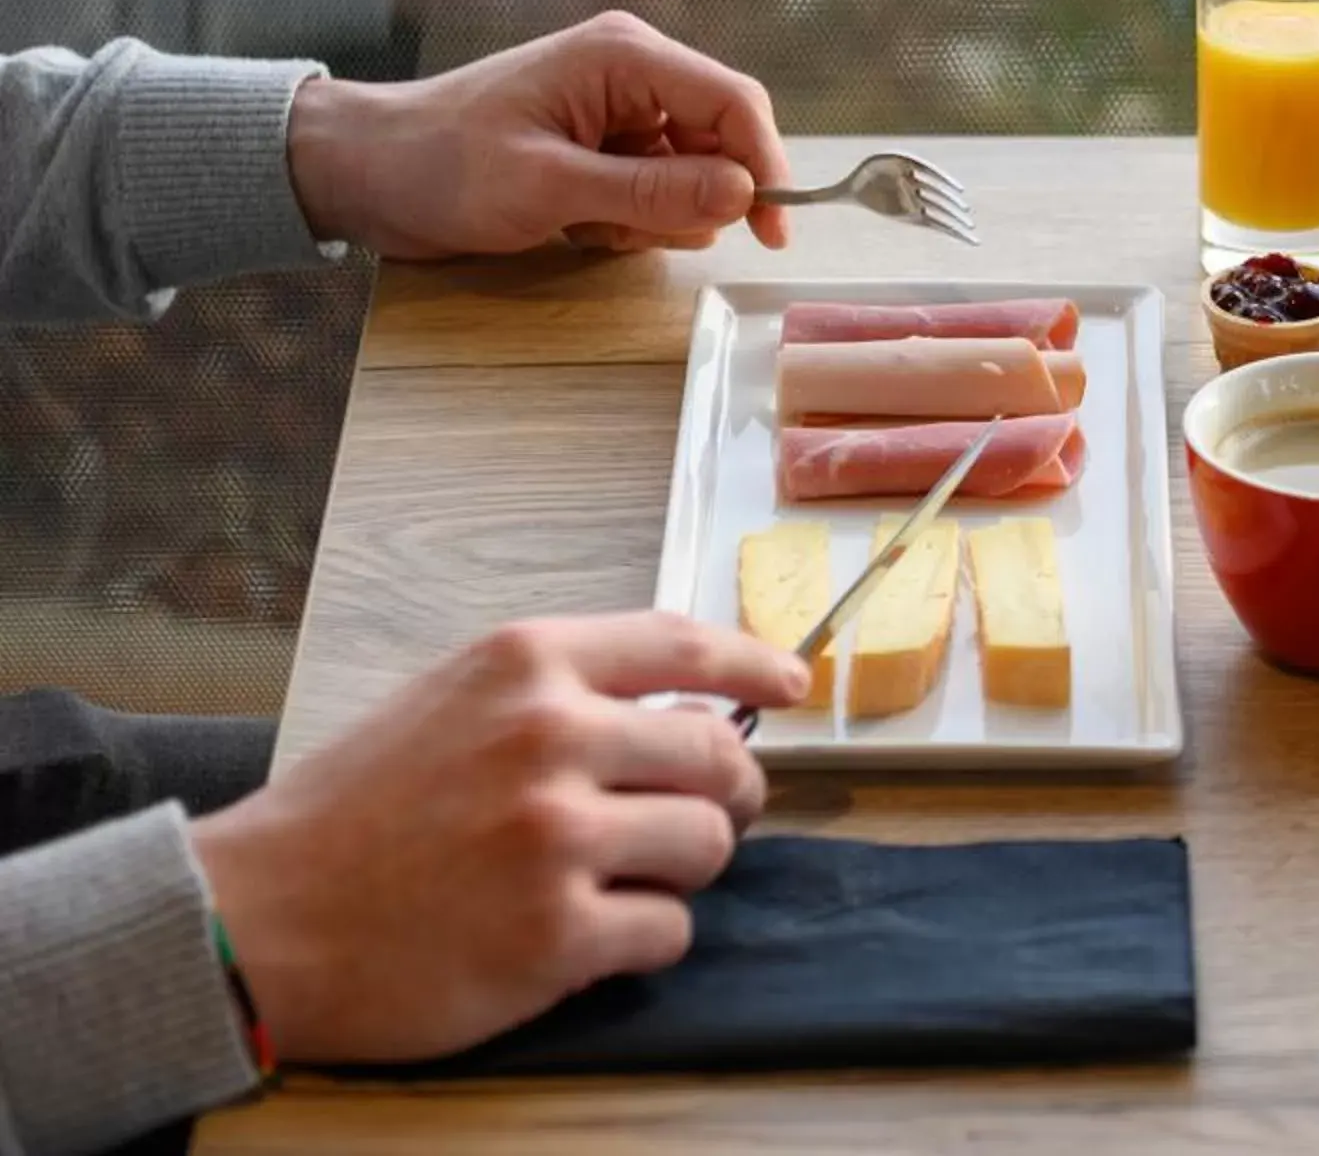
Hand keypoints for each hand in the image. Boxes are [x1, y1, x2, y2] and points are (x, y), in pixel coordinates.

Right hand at [190, 614, 810, 1063]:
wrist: (255, 917)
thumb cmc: (358, 810)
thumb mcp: (453, 701)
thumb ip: (565, 691)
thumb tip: (691, 707)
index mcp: (526, 665)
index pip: (685, 647)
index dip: (755, 663)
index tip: (795, 681)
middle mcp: (550, 737)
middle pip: (719, 757)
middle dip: (728, 792)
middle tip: (702, 817)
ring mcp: (555, 837)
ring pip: (708, 845)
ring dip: (681, 869)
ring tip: (619, 878)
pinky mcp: (556, 934)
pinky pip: (669, 930)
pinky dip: (645, 938)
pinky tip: (588, 935)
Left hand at [287, 10, 794, 256]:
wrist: (363, 172)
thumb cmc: (440, 166)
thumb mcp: (549, 187)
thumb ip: (652, 192)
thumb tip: (745, 194)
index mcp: (624, 56)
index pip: (734, 101)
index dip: (765, 165)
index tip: (773, 231)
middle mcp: (632, 72)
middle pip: (720, 139)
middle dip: (694, 198)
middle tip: (633, 231)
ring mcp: (618, 109)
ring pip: (692, 174)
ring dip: (654, 216)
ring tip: (585, 224)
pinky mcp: (603, 145)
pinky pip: (657, 189)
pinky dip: (630, 221)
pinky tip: (575, 224)